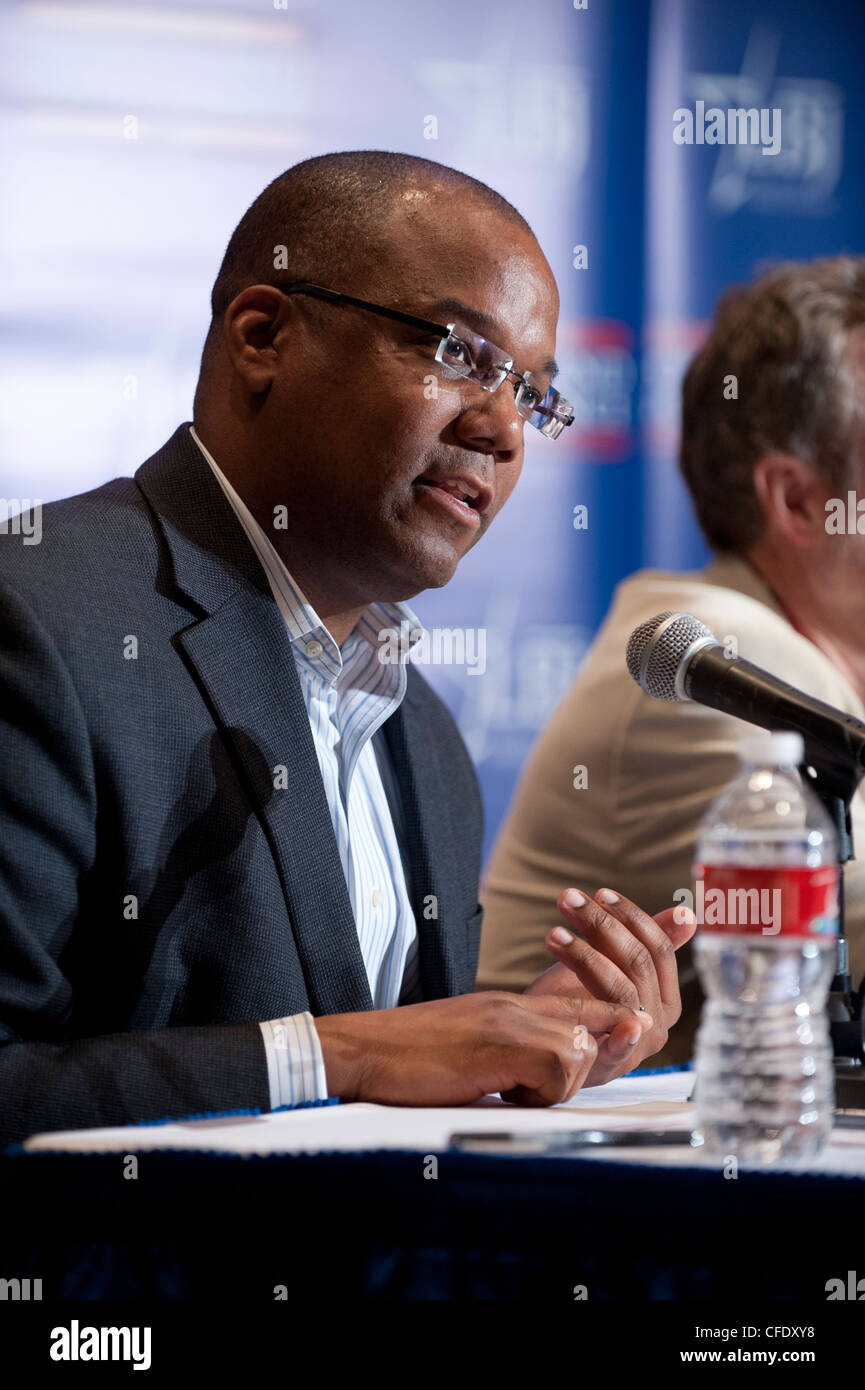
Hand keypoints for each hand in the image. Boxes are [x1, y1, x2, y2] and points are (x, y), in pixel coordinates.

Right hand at [315, 989, 653, 1107]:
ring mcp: (512, 1020)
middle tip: (528, 1088)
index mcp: (512, 1006)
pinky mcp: (503, 1043)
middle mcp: (519, 1005)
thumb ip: (512, 1054)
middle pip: (595, 1030)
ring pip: (582, 1050)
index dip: (613, 1021)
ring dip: (553, 1084)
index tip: (638, 1028)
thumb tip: (542, 1076)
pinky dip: (537, 1092)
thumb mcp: (472, 1048)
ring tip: (505, 1087)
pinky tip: (497, 1089)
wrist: (365, 1049)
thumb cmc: (409, 1058)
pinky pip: (558, 1069)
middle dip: (582, 1070)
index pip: (581, 1005)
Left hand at [523, 887, 697, 1085]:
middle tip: (569, 900)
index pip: (658, 949)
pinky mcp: (612, 1065)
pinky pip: (620, 1047)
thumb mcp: (607, 963)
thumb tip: (687, 913)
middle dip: (602, 925)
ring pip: (621, 988)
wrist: (545, 1046)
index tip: (600, 894)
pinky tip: (620, 1023)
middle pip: (638, 963)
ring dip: (585, 955)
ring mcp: (638, 1045)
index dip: (631, 917)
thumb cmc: (576, 1002)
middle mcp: (658, 1022)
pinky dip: (622, 1036)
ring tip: (554, 934)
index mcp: (665, 997)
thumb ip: (641, 940)